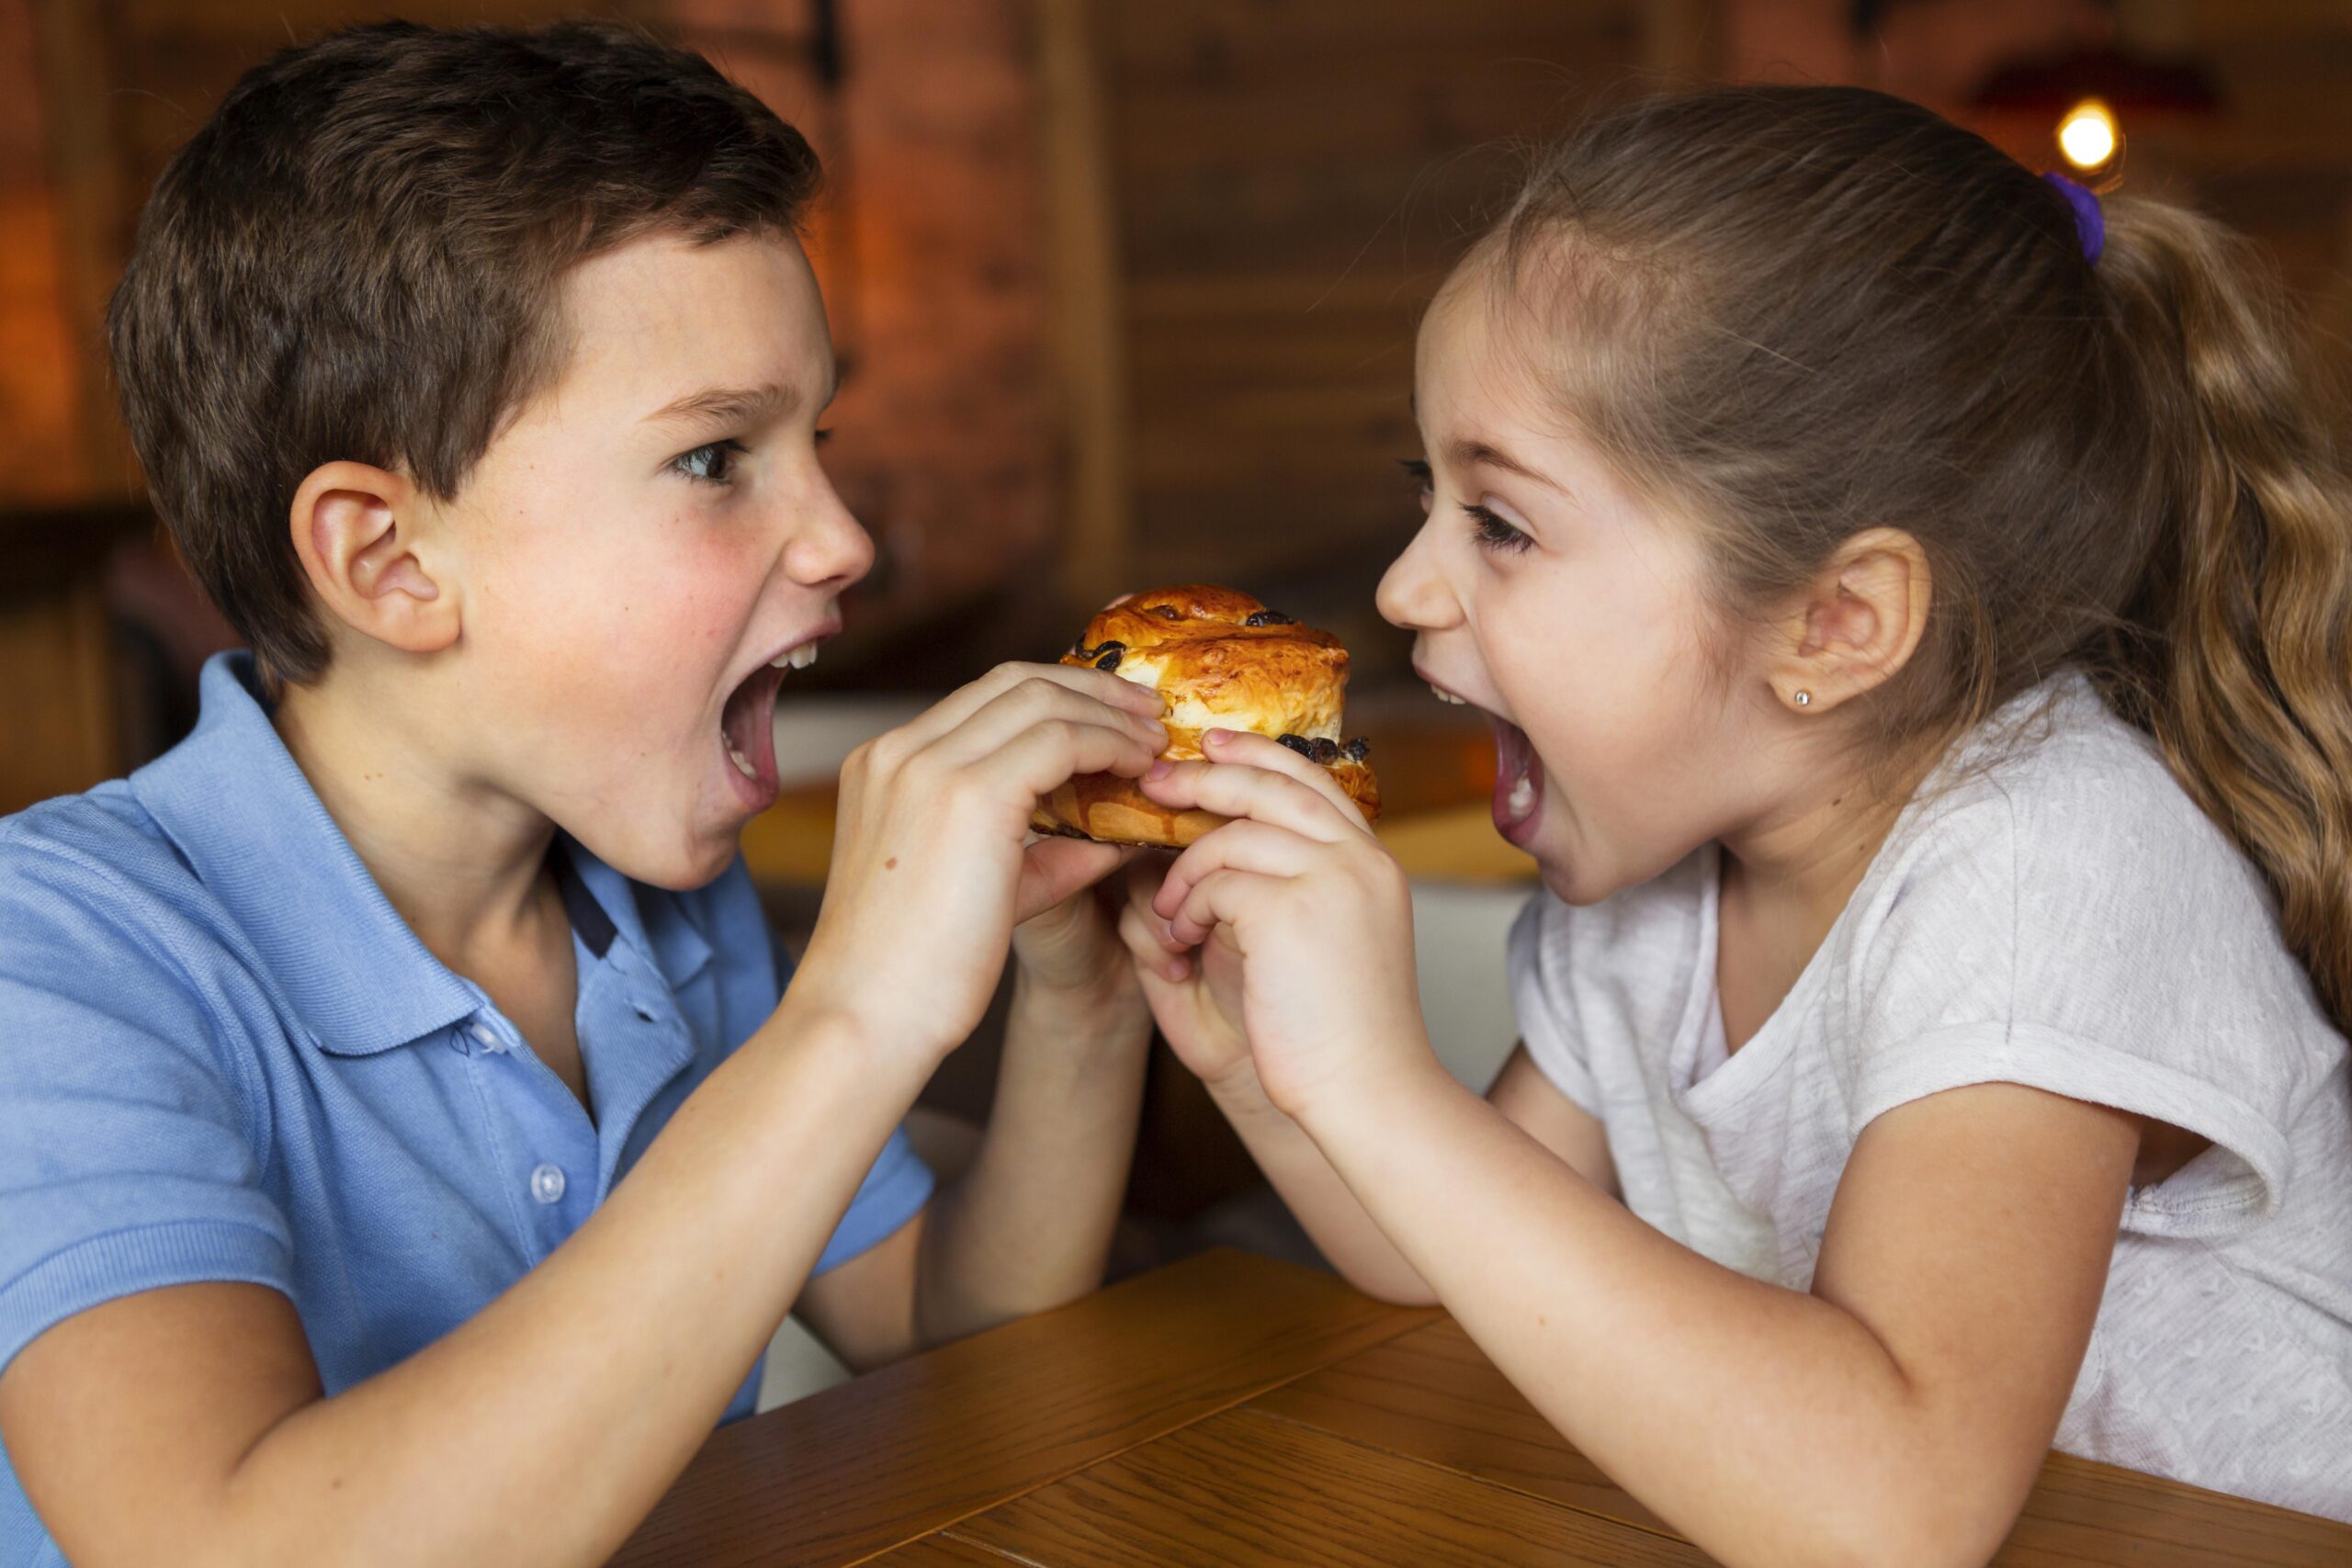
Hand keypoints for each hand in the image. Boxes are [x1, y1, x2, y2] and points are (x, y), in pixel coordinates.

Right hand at [789, 664, 1165, 1061]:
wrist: (865, 1021)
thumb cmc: (913, 975)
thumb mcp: (980, 887)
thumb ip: (1045, 849)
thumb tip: (1120, 828)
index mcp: (883, 765)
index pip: (983, 699)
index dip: (1058, 696)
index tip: (1111, 717)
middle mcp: (898, 750)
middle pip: (1014, 680)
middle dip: (1092, 688)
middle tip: (1148, 713)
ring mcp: (927, 765)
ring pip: (1041, 699)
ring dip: (1109, 714)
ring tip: (1155, 742)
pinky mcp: (967, 793)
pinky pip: (1061, 739)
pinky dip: (1110, 744)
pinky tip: (1139, 768)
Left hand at [1130, 729, 1429, 1120]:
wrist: (1365, 1093)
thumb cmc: (1336, 1034)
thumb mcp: (1320, 943)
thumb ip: (1283, 889)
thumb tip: (1205, 851)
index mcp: (1372, 862)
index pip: (1311, 779)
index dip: (1256, 754)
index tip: (1210, 746)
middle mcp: (1360, 859)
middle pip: (1272, 784)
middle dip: (1205, 778)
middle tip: (1155, 783)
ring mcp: (1332, 879)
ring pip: (1236, 835)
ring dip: (1188, 871)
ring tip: (1172, 914)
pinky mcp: (1293, 910)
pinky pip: (1218, 882)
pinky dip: (1189, 908)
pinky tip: (1186, 945)